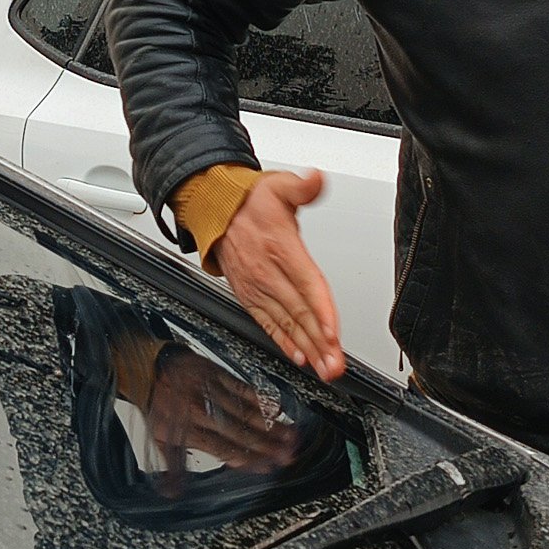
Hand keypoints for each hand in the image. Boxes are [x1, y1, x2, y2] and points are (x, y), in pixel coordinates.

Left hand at [140, 349, 300, 493]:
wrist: (146, 366)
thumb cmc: (156, 405)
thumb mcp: (158, 437)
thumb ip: (171, 465)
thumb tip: (173, 494)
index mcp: (187, 429)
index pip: (222, 449)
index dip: (247, 459)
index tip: (268, 468)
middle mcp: (201, 411)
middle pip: (239, 432)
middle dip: (267, 446)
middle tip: (288, 456)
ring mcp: (210, 391)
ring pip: (245, 411)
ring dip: (270, 426)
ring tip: (291, 436)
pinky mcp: (216, 373)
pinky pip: (242, 388)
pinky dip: (261, 399)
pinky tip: (277, 409)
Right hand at [210, 168, 341, 380]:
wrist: (214, 211)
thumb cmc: (249, 201)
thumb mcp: (278, 185)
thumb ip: (302, 187)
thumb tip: (317, 179)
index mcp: (280, 248)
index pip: (305, 284)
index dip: (320, 311)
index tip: (332, 333)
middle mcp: (267, 273)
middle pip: (299, 312)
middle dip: (319, 342)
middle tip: (335, 365)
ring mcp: (258, 288)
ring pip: (287, 323)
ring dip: (306, 348)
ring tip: (324, 369)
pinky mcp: (250, 296)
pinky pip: (269, 323)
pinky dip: (284, 342)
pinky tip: (299, 356)